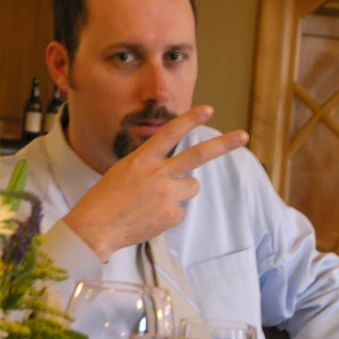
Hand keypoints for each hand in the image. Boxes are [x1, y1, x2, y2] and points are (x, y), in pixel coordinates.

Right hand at [63, 105, 248, 261]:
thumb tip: (176, 175)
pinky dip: (168, 215)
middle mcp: (157, 173)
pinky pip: (179, 211)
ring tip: (154, 202)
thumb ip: (150, 168)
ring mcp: (166, 194)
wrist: (94, 228)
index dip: (191, 119)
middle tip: (243, 136)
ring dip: (180, 191)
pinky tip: (149, 218)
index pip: (170, 132)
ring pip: (192, 187)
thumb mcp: (123, 172)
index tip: (209, 110)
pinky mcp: (170, 215)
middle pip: (198, 155)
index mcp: (142, 158)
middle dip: (223, 145)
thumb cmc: (104, 200)